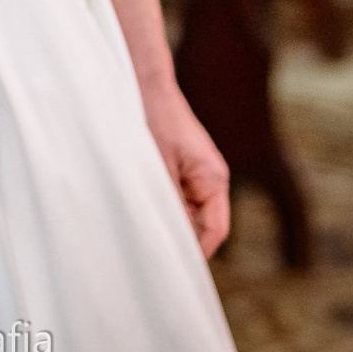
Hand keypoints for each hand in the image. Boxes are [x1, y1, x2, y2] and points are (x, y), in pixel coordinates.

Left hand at [144, 81, 231, 255]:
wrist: (144, 82)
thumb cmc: (152, 119)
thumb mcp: (156, 166)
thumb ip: (166, 203)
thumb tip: (167, 239)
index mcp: (213, 179)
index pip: (214, 231)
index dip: (196, 252)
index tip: (172, 269)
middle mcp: (209, 179)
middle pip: (201, 225)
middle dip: (179, 239)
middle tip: (149, 254)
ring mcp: (195, 173)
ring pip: (185, 213)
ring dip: (167, 221)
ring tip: (140, 229)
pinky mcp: (179, 167)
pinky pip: (175, 198)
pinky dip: (160, 205)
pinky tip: (139, 207)